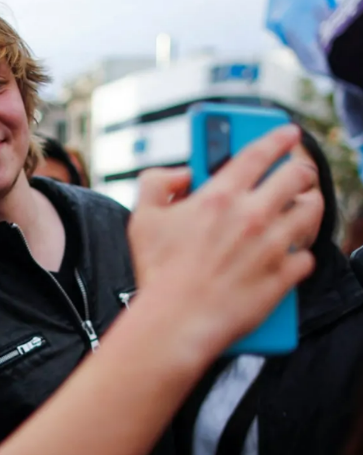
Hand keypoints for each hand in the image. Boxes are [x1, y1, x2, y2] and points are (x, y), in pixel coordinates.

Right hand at [127, 124, 319, 357]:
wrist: (175, 322)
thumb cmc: (157, 272)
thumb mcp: (142, 218)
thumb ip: (157, 182)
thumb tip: (182, 173)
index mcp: (218, 196)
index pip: (258, 153)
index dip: (276, 137)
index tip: (287, 132)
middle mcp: (252, 216)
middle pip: (297, 176)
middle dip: (300, 169)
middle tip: (295, 173)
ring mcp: (272, 246)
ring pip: (312, 212)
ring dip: (308, 206)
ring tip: (299, 208)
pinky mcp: (283, 277)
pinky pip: (307, 256)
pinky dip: (299, 253)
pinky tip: (287, 254)